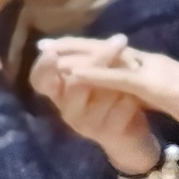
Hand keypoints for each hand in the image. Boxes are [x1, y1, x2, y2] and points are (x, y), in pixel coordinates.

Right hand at [27, 34, 151, 166]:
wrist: (129, 137)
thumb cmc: (108, 98)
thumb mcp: (93, 76)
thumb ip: (78, 59)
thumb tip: (46, 42)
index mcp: (60, 93)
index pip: (39, 80)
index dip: (42, 67)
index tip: (52, 53)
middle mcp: (67, 110)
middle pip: (74, 82)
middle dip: (98, 59)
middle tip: (121, 41)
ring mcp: (86, 125)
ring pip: (101, 93)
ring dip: (120, 77)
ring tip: (136, 67)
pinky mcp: (108, 134)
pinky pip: (121, 107)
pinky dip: (132, 96)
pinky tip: (139, 94)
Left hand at [35, 36, 178, 165]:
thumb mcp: (174, 100)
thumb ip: (157, 95)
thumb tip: (146, 98)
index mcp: (155, 66)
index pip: (116, 54)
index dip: (89, 50)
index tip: (65, 49)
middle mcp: (150, 61)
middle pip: (105, 49)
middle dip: (74, 46)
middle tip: (46, 43)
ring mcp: (151, 70)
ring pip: (106, 57)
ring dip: (75, 54)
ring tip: (49, 52)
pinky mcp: (153, 84)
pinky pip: (117, 77)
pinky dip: (93, 72)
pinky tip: (72, 72)